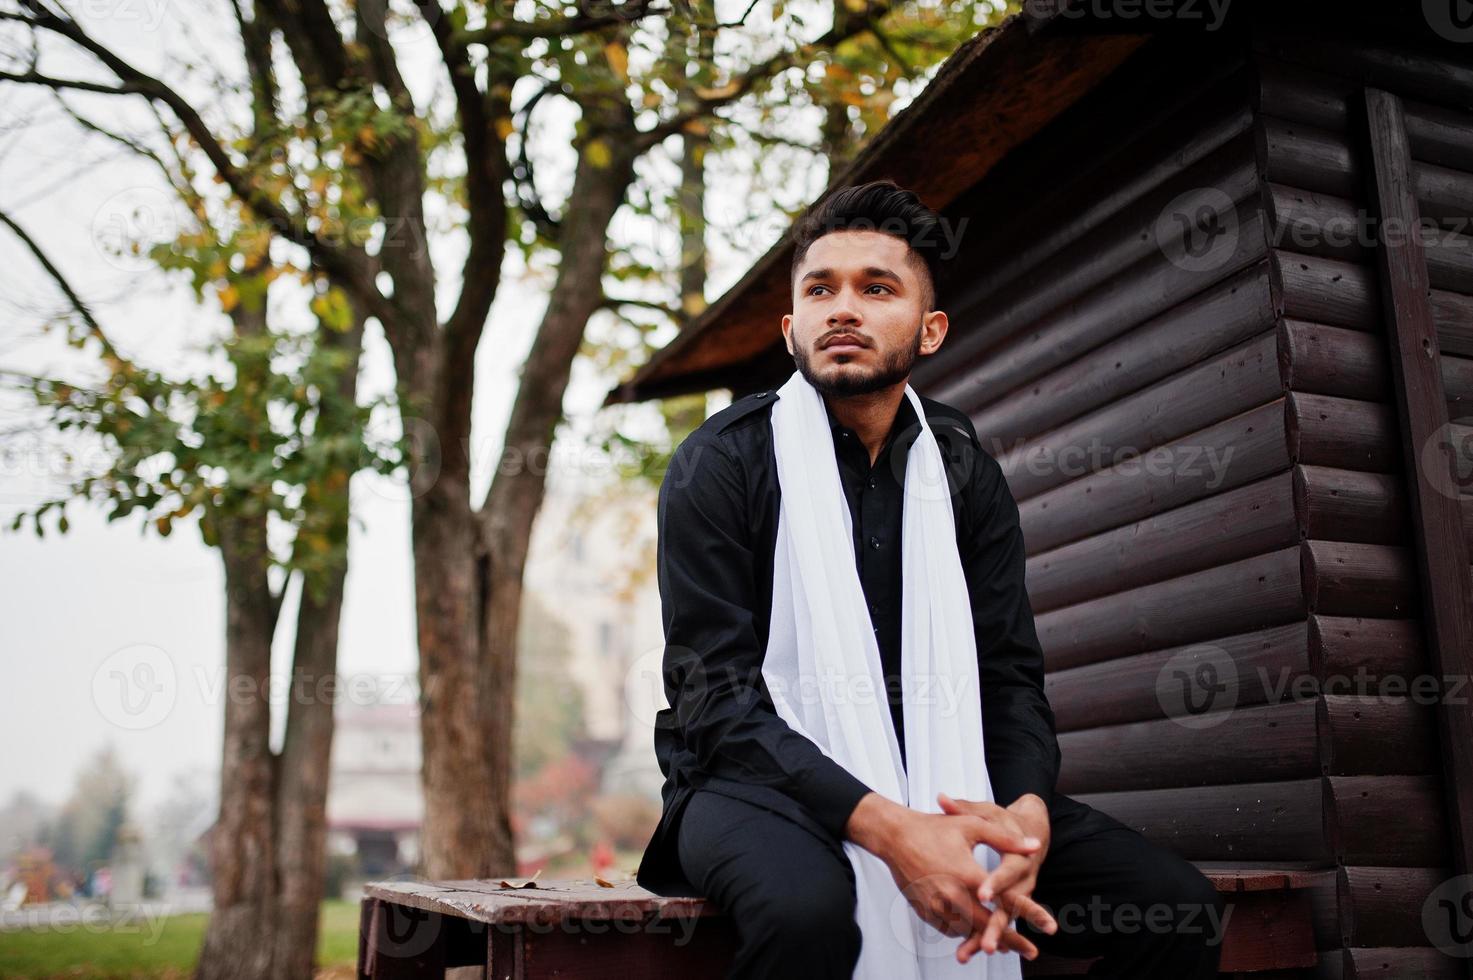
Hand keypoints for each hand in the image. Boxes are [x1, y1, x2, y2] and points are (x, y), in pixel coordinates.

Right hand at [872, 795, 1043, 950]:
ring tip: (1001, 941)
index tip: (1050, 927)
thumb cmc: (933, 827)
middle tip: (1031, 951)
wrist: (893, 836)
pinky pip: (948, 927)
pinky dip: (962, 928)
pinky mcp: (924, 910)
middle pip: (988, 926)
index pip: (1005, 899)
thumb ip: (1006, 840)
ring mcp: (936, 905)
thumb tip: (1035, 846)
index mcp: (968, 874)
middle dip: (1011, 940)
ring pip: (967, 929)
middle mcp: (952, 894)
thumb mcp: (973, 825)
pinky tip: (970, 924)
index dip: (1030, 912)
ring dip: (984, 935)